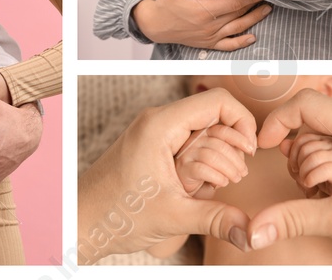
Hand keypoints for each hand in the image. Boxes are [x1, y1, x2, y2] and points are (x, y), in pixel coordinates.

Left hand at [77, 89, 256, 264]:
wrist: (81, 224)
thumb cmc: (116, 215)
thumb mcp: (173, 216)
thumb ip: (216, 218)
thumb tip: (251, 231)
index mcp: (161, 125)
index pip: (218, 101)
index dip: (243, 121)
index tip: (251, 150)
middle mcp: (158, 121)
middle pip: (214, 116)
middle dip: (230, 146)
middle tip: (233, 176)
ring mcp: (154, 132)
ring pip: (203, 131)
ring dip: (216, 157)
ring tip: (215, 185)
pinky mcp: (153, 146)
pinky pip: (189, 142)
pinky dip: (201, 162)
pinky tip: (196, 188)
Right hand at [131, 0, 269, 50]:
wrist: (156, 26)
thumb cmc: (167, 4)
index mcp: (204, 11)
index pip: (233, 3)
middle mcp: (210, 26)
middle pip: (239, 15)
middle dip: (255, 5)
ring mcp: (210, 37)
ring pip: (237, 29)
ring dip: (254, 20)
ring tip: (267, 10)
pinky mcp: (208, 44)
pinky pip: (228, 45)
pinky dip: (241, 43)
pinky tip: (252, 38)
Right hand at [250, 89, 331, 264]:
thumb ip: (292, 218)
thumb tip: (255, 229)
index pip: (309, 103)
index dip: (280, 121)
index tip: (264, 147)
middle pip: (314, 129)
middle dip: (304, 162)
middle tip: (318, 191)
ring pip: (326, 144)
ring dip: (317, 172)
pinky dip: (331, 176)